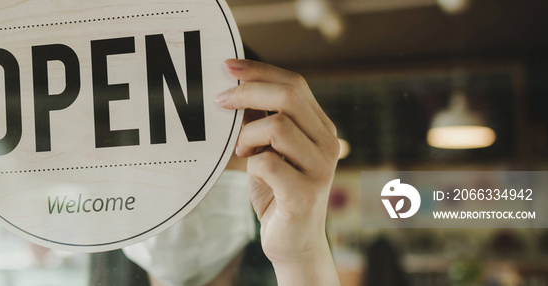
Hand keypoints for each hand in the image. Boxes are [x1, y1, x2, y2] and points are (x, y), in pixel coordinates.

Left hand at [216, 59, 339, 284]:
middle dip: (247, 92)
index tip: (227, 66)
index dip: (259, 71)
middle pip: (289, 96)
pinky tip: (252, 172)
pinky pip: (266, 162)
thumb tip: (234, 85)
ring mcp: (320, 169)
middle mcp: (328, 144)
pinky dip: (250, 163)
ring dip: (247, 135)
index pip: (294, 84)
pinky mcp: (304, 194)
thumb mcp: (268, 149)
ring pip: (277, 126)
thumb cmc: (277, 192)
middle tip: (219, 101)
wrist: (294, 243)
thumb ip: (260, 119)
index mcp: (321, 128)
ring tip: (243, 151)